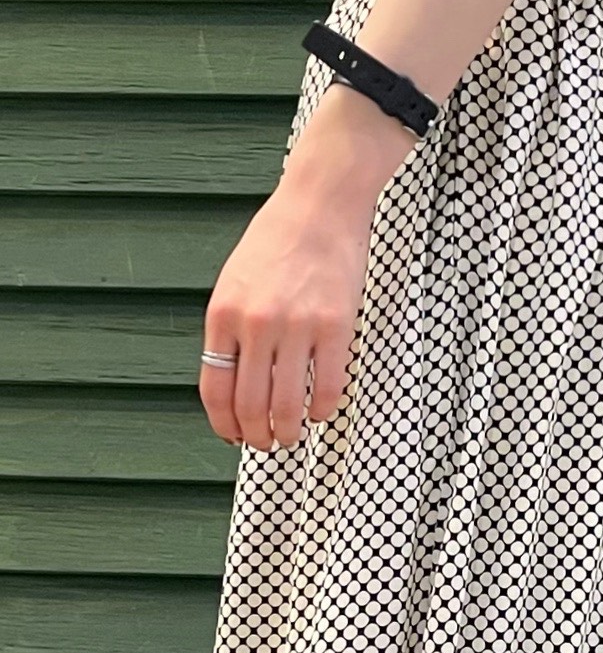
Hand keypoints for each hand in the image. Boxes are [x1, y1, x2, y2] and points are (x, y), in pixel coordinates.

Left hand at [198, 88, 409, 451]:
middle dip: (258, 435)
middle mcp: (256, 324)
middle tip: (266, 445)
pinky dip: (323, 408)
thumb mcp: (235, 284)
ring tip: (292, 436)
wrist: (319, 208)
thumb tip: (236, 383)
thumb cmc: (277, 244)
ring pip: (289, 403)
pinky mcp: (337, 327)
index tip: (233, 437)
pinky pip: (329, 385)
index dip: (224, 423)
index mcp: (223, 314)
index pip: (216, 388)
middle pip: (252, 404)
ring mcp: (298, 326)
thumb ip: (232, 331)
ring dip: (289, 430)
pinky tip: (320, 411)